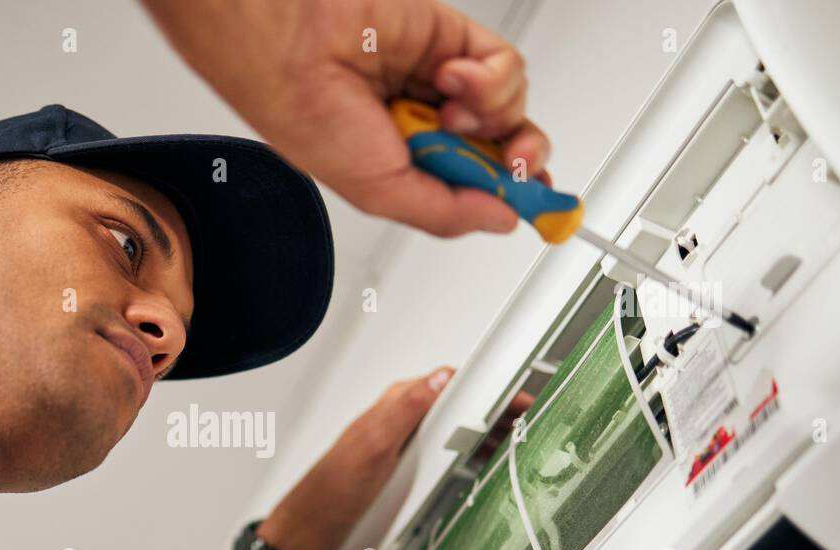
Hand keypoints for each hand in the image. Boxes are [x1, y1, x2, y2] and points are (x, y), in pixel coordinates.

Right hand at [143, 0, 549, 237]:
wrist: (297, 50)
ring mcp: (445, 83)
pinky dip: (488, 77)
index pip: (482, 186)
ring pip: (511, 107)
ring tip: (446, 111)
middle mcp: (432, 127)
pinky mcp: (453, 40)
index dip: (516, 195)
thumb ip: (447, 212)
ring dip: (491, 113)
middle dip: (520, 161)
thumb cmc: (314, 119)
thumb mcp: (383, 194)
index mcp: (412, 168)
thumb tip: (501, 219)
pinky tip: (450, 79)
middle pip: (508, 148)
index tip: (542, 209)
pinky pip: (503, 65)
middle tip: (511, 166)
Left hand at [261, 373, 534, 549]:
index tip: (518, 398)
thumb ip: (406, 408)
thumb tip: (438, 378)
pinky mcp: (407, 463)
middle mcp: (404, 417)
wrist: (317, 523)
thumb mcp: (375, 444)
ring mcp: (407, 441)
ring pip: (458, 429)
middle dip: (498, 412)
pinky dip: (473, 454)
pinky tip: (485, 464)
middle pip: (462, 405)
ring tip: (517, 442)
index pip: (454, 382)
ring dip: (489, 434)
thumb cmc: (337, 485)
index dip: (491, 388)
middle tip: (529, 422)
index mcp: (398, 402)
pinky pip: (448, 451)